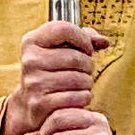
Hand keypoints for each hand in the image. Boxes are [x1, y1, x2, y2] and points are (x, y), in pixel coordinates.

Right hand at [2, 17, 106, 134]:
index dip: (82, 38)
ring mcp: (34, 83)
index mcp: (31, 42)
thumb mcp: (61, 50)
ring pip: (79, 79)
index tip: (87, 49)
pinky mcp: (40, 104)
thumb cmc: (52, 73)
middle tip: (84, 72)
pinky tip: (76, 98)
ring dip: (87, 83)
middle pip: (76, 57)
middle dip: (88, 65)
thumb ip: (83, 39)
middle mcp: (30, 61)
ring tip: (79, 85)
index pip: (63, 29)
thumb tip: (104, 42)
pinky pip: (77, 97)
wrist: (32, 105)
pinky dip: (84, 98)